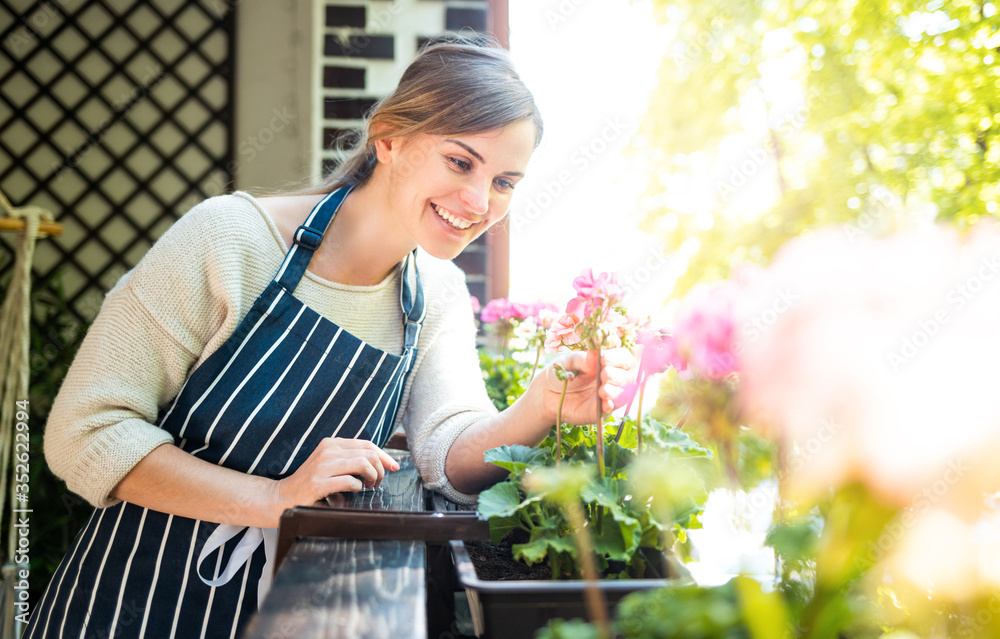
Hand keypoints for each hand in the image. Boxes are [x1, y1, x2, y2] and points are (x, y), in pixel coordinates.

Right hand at [269, 437, 398, 518]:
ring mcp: (322, 466)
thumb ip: (349, 458)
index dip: (384, 456)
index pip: (367, 444)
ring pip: (362, 464)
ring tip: (370, 486)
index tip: (393, 466)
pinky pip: (349, 481)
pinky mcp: (318, 483)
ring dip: (372, 477)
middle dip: (380, 469)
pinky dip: (358, 487)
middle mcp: (328, 451)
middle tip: (378, 482)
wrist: (283, 496)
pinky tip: (355, 491)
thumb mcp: (329, 462)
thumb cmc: (310, 481)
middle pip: (368, 453)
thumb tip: (379, 461)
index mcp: (332, 443)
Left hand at [537, 348, 634, 424]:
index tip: (604, 357)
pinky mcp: (601, 410)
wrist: (547, 394)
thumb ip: (581, 359)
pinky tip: (605, 402)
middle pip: (627, 376)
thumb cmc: (560, 373)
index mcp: (607, 361)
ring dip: (615, 391)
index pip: (624, 357)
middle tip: (603, 374)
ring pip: (623, 394)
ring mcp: (608, 395)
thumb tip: (595, 355)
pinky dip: (611, 405)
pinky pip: (611, 409)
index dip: (617, 357)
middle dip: (617, 374)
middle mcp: (612, 378)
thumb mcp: (568, 362)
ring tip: (602, 389)